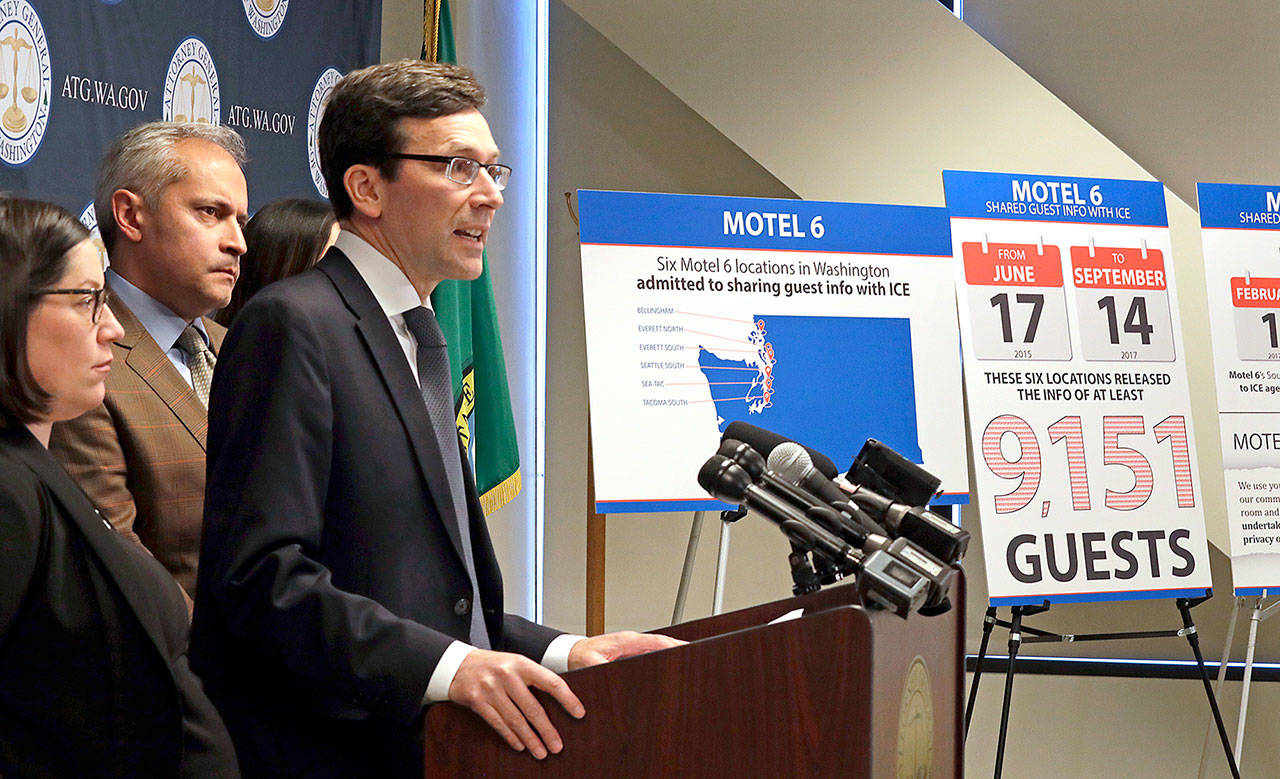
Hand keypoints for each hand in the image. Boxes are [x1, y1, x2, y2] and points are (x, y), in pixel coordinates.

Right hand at [448, 648, 584, 758]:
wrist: (458, 664)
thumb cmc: (494, 665)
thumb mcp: (516, 663)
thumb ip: (534, 678)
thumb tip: (558, 702)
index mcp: (522, 663)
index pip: (551, 682)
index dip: (567, 699)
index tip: (579, 713)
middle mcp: (507, 675)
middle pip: (533, 707)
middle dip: (547, 730)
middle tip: (558, 746)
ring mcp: (491, 688)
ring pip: (515, 720)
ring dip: (530, 739)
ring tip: (541, 752)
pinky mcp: (477, 700)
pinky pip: (498, 723)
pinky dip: (511, 737)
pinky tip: (520, 745)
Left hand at [567, 630, 684, 669]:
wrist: (572, 652)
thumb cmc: (581, 656)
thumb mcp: (590, 663)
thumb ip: (602, 666)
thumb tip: (613, 670)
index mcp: (626, 640)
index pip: (656, 640)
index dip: (673, 645)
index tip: (687, 648)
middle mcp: (631, 640)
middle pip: (661, 641)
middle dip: (678, 646)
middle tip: (695, 653)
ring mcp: (631, 644)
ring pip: (657, 645)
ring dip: (671, 649)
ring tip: (687, 657)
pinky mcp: (630, 649)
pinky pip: (651, 649)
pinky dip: (663, 652)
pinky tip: (670, 660)